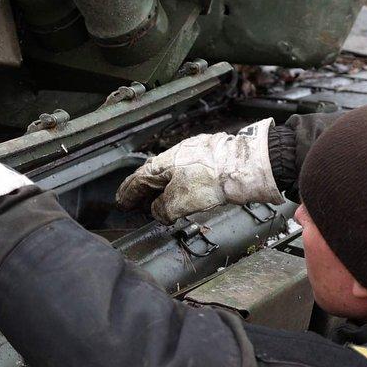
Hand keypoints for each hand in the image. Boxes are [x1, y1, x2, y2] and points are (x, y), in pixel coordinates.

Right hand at [115, 119, 280, 222]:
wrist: (244, 166)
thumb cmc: (212, 179)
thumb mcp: (178, 203)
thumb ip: (162, 210)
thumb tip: (159, 212)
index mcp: (161, 164)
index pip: (137, 180)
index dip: (127, 194)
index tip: (122, 202)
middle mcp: (175, 155)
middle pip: (154, 174)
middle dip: (145, 189)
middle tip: (139, 201)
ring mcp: (194, 153)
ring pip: (172, 171)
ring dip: (165, 186)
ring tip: (163, 199)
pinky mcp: (211, 156)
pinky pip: (189, 170)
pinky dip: (183, 181)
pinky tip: (189, 189)